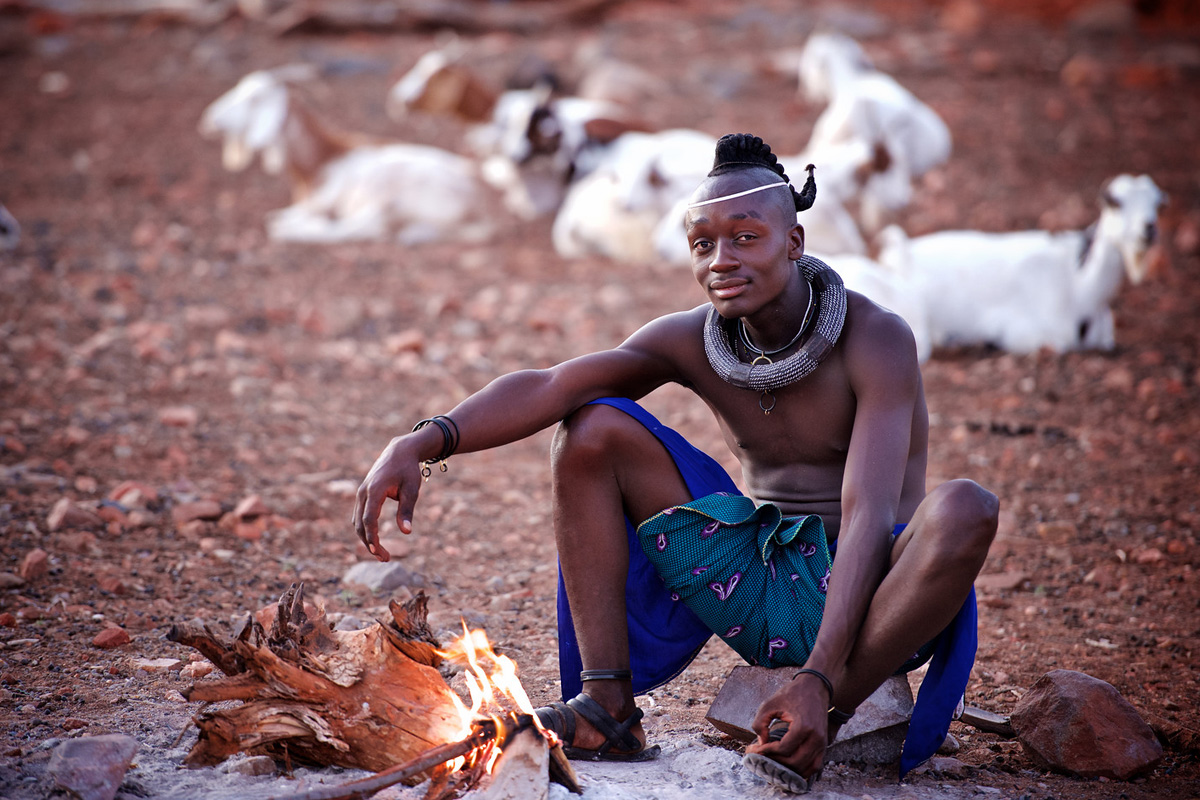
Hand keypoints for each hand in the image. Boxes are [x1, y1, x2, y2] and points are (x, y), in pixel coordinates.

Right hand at [350, 435, 424, 561]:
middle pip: (360, 524)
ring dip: (366, 539)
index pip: (369, 519)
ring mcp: (361, 493)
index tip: (379, 553)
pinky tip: (376, 540)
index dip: (372, 538)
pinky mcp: (363, 495)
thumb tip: (406, 532)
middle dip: (370, 544)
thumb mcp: (412, 489)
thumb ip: (407, 510)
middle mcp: (363, 492)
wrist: (399, 452)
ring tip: (382, 554)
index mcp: (375, 490)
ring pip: (357, 522)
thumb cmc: (408, 470)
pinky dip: (365, 530)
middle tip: (385, 559)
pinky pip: (359, 516)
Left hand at [745, 672, 830, 780]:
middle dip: (775, 762)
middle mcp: (816, 738)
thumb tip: (761, 743)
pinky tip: (787, 764)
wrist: (814, 687)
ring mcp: (822, 743)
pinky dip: (801, 770)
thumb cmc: (791, 694)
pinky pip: (814, 766)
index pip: (784, 749)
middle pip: (794, 762)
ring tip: (773, 760)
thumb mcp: (769, 704)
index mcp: (804, 726)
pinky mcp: (824, 745)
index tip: (756, 747)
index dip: (767, 751)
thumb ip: (759, 723)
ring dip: (788, 769)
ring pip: (805, 768)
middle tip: (762, 755)